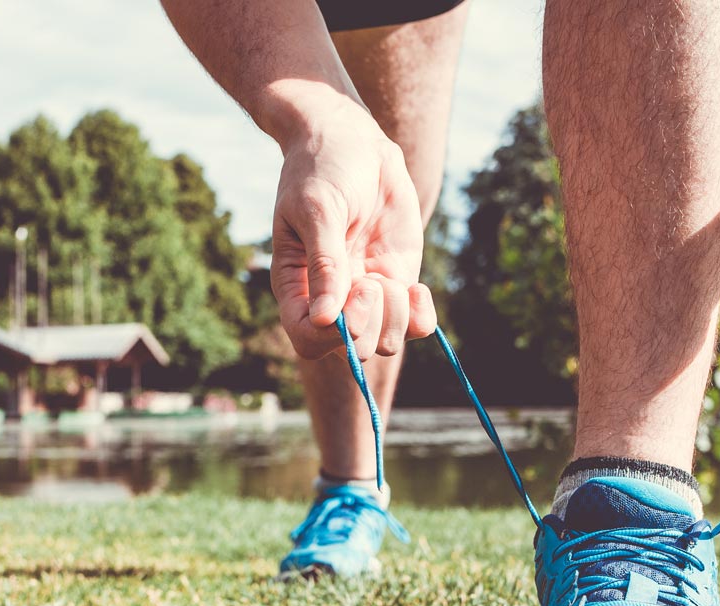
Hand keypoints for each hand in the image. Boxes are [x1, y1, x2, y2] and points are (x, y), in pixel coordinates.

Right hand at [269, 98, 436, 360]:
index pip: (310, 340)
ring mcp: (369, 295)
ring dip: (395, 318)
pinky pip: (416, 325)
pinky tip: (416, 288)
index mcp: (298, 287)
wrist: (353, 142)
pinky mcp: (398, 283)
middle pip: (353, 350)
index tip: (354, 295)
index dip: (334, 335)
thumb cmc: (322, 169)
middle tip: (372, 282)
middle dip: (369, 324)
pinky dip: (421, 316)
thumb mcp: (317, 210)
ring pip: (387, 342)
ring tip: (389, 279)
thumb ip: (325, 263)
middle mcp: (332, 299)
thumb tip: (325, 319)